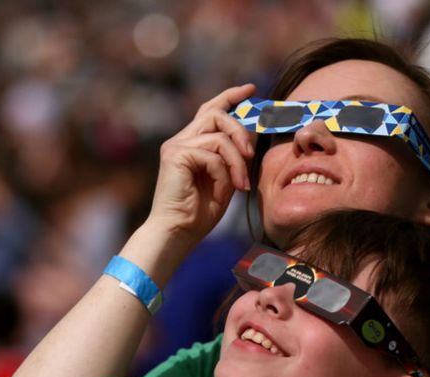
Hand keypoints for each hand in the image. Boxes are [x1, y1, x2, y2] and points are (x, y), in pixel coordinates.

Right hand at [145, 83, 256, 247]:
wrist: (177, 233)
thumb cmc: (198, 213)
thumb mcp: (226, 180)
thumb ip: (235, 157)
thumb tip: (254, 134)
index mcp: (191, 144)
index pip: (210, 110)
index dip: (230, 96)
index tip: (250, 90)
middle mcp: (181, 140)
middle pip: (216, 113)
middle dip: (240, 129)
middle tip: (251, 154)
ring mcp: (176, 146)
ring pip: (218, 133)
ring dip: (237, 159)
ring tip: (241, 183)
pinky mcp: (175, 155)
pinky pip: (212, 154)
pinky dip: (224, 173)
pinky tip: (223, 191)